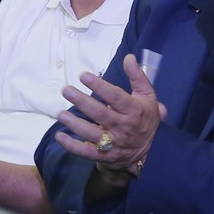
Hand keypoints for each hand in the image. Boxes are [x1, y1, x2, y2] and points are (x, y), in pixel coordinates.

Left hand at [53, 55, 165, 180]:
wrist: (153, 151)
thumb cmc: (146, 118)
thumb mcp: (148, 96)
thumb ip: (137, 77)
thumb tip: (129, 57)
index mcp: (134, 110)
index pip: (115, 97)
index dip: (99, 86)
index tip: (83, 76)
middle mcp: (123, 126)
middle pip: (100, 114)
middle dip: (82, 102)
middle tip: (66, 90)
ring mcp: (114, 142)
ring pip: (92, 133)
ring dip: (75, 124)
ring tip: (60, 113)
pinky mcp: (106, 156)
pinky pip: (87, 152)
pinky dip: (73, 146)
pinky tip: (60, 136)